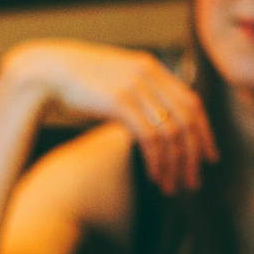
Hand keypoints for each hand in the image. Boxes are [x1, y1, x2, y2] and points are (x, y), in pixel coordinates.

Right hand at [0, 39, 215, 194]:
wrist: (45, 72)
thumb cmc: (75, 83)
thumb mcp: (114, 81)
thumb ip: (137, 94)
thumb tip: (151, 119)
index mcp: (150, 67)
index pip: (191, 102)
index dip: (204, 132)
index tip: (208, 157)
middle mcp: (148, 74)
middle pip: (187, 120)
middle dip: (194, 154)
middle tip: (194, 180)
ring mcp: (135, 86)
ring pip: (171, 131)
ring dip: (175, 164)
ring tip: (172, 186)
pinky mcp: (120, 101)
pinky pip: (150, 137)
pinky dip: (157, 160)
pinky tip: (155, 176)